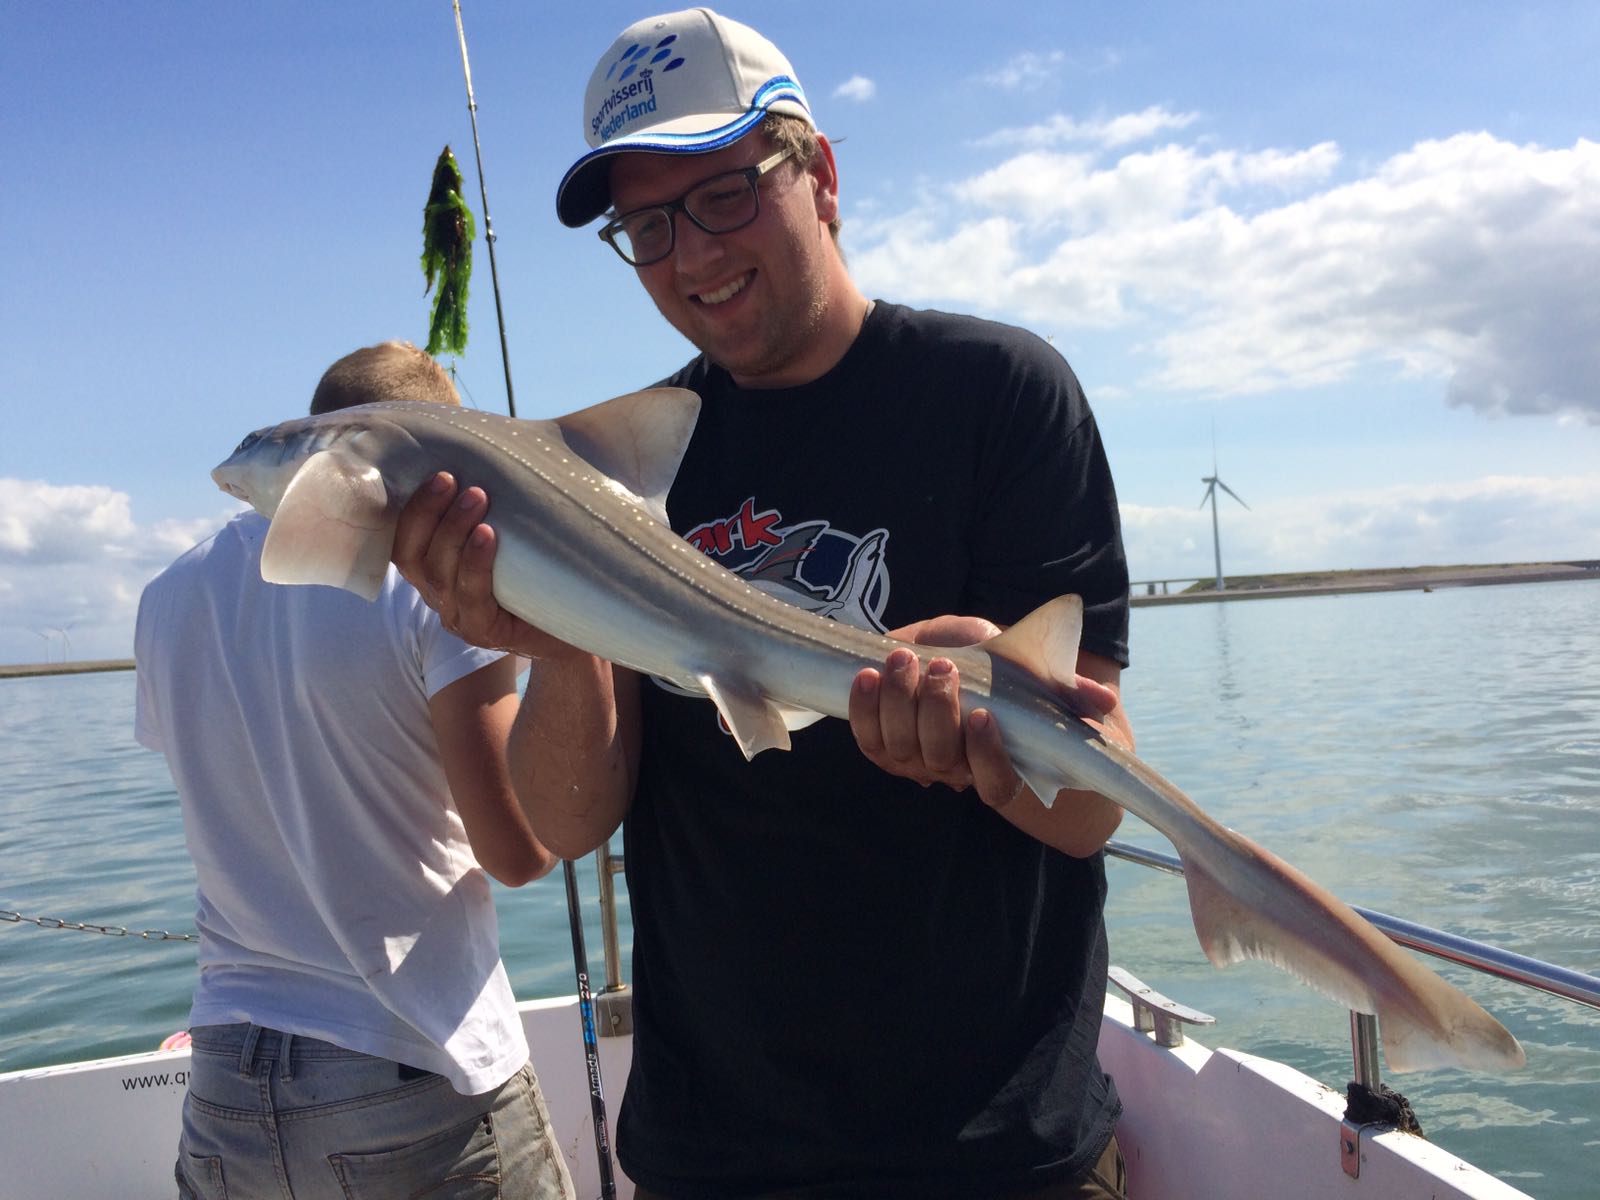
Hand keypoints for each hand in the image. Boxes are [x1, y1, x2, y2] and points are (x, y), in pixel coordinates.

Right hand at [392, 473, 565, 658]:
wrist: (582, 618)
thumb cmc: (544, 565)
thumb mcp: (516, 527)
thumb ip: (503, 491)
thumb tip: (517, 428)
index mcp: (436, 566)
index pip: (402, 539)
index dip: (410, 507)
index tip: (436, 471)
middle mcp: (440, 592)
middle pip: (413, 555)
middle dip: (427, 512)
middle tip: (452, 478)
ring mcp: (460, 616)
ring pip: (440, 574)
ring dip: (454, 531)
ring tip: (478, 496)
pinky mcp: (486, 633)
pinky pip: (471, 598)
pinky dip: (475, 564)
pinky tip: (488, 536)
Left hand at [847, 614, 1120, 808]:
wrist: (959, 663)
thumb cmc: (1010, 676)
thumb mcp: (1041, 675)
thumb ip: (1071, 690)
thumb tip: (1103, 702)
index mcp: (1001, 764)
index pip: (995, 783)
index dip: (987, 756)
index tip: (985, 714)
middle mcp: (956, 770)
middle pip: (939, 758)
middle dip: (937, 711)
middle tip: (942, 669)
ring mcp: (915, 760)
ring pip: (900, 747)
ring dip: (898, 703)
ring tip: (904, 662)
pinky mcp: (881, 743)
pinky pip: (866, 738)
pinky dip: (862, 709)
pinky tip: (866, 677)